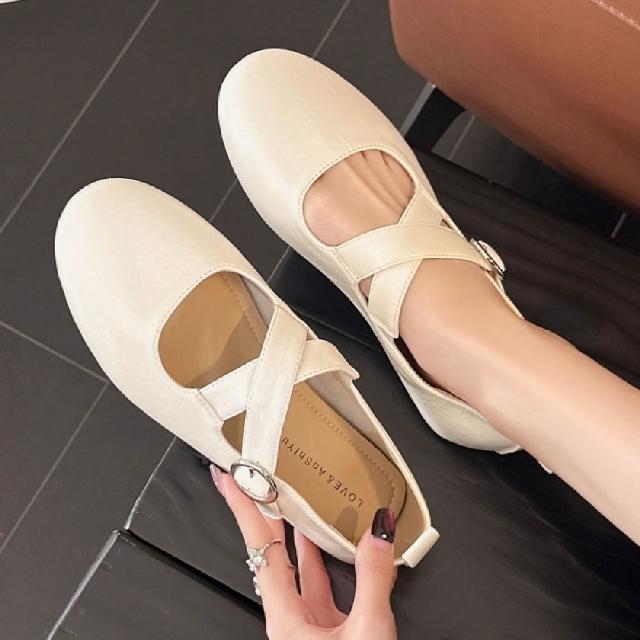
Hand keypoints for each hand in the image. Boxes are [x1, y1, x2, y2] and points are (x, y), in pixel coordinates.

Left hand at [211, 465, 397, 639]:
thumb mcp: (366, 633)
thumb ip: (372, 580)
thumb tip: (378, 533)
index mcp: (285, 616)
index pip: (259, 547)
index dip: (244, 508)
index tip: (229, 480)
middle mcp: (288, 615)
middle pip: (268, 550)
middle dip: (259, 510)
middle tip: (251, 476)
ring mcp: (305, 621)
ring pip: (293, 563)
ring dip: (290, 529)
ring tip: (287, 496)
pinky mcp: (325, 627)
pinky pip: (316, 580)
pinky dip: (320, 554)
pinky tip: (325, 539)